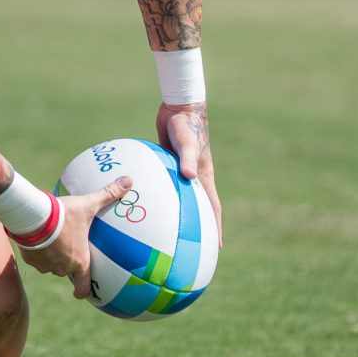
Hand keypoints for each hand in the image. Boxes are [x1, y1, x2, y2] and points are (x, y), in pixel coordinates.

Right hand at [16, 176, 133, 299]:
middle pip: (66, 271)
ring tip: (50, 241)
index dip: (84, 292)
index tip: (83, 292)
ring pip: (49, 265)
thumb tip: (129, 180)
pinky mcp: (30, 259)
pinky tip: (36, 239)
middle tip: (66, 249)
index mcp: (79, 261)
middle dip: (67, 263)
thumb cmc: (64, 214)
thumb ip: (109, 194)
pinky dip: (36, 252)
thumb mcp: (88, 205)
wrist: (34, 217)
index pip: (84, 287)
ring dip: (51, 257)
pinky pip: (35, 259)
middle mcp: (62, 268)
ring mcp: (44, 265)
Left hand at [157, 102, 223, 246]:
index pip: (212, 209)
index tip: (216, 249)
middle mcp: (194, 178)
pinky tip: (141, 203)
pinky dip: (157, 195)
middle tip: (192, 247)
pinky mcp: (168, 164)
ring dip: (176, 214)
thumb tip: (189, 178)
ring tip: (163, 232)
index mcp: (203, 177)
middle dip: (198, 229)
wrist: (179, 107)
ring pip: (180, 199)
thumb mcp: (186, 143)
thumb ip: (187, 159)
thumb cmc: (185, 125)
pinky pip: (163, 185)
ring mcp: (181, 172)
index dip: (215, 228)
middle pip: (198, 209)